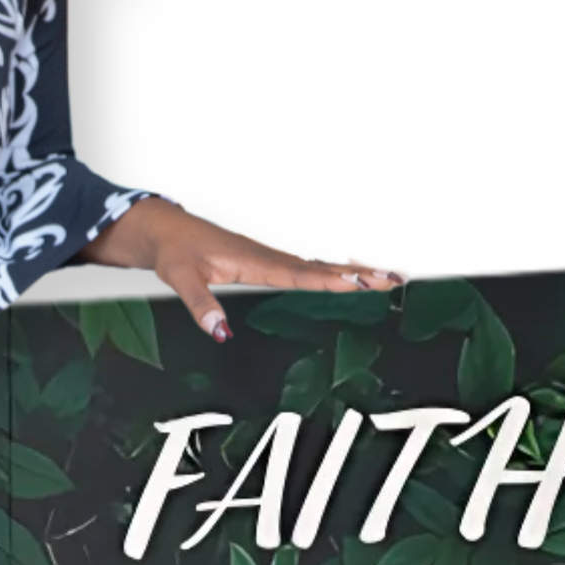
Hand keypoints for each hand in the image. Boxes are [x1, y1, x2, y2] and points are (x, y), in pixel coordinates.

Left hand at [104, 200, 407, 341]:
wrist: (162, 230)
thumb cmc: (173, 254)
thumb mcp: (181, 279)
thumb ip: (202, 306)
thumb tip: (221, 334)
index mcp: (257, 263)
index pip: (306, 276)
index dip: (338, 281)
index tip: (369, 282)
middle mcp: (272, 258)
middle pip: (327, 268)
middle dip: (366, 272)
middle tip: (402, 275)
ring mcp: (273, 258)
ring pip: (324, 265)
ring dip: (360, 269)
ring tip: (395, 272)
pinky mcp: (269, 261)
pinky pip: (312, 266)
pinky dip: (338, 267)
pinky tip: (354, 268)